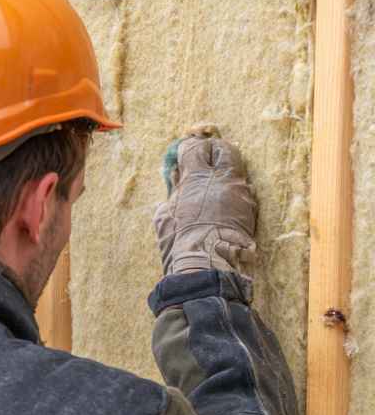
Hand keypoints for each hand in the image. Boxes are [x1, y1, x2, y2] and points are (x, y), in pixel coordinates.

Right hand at [153, 126, 256, 276]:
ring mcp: (240, 192)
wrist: (207, 266)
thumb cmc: (179, 242)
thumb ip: (173, 194)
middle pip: (225, 149)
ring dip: (225, 172)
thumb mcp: (164, 216)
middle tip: (206, 158)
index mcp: (196, 177)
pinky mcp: (251, 208)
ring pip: (237, 169)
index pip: (196, 148)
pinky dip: (233, 191)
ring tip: (214, 182)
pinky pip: (243, 190)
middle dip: (215, 151)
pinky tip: (223, 202)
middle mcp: (222, 179)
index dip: (189, 149)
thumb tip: (176, 181)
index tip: (184, 155)